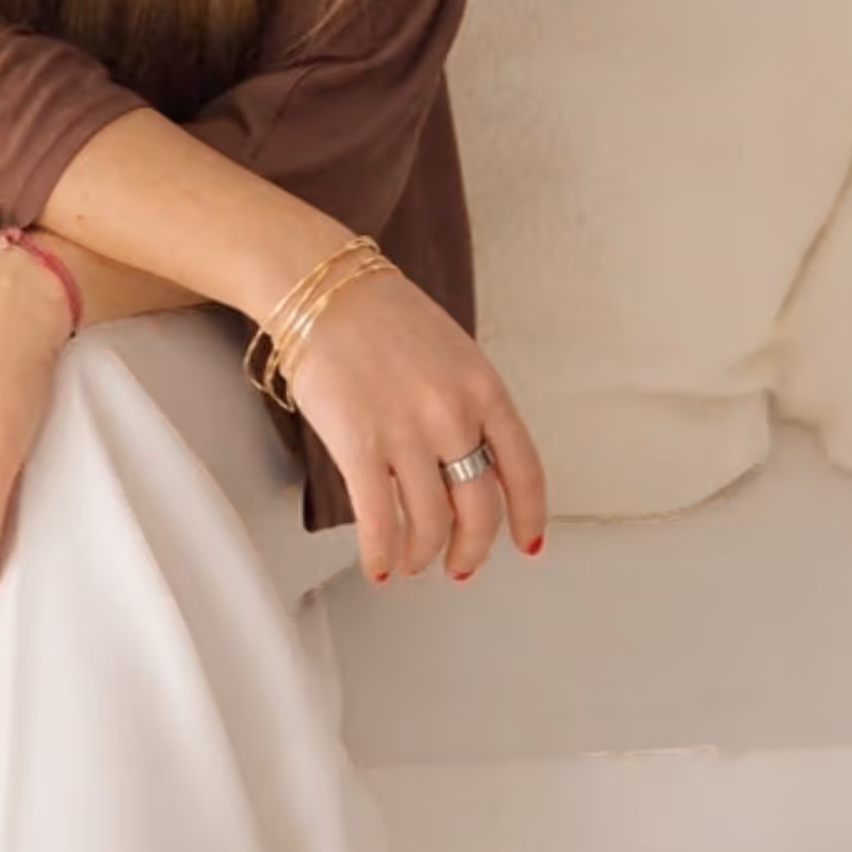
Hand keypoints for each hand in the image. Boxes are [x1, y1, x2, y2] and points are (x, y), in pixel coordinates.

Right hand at [270, 267, 547, 585]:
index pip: (524, 471)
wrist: (322, 286)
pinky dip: (382, 554)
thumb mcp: (453, 351)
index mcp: (484, 388)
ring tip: (412, 560)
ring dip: (423, 555)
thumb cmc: (380, 313)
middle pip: (479, 510)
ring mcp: (407, 432)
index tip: (527, 544)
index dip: (529, 518)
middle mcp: (454, 414)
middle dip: (471, 550)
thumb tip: (472, 463)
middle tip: (460, 565)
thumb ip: (470, 405)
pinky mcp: (359, 444)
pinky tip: (379, 566)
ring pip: (430, 524)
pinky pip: (379, 521)